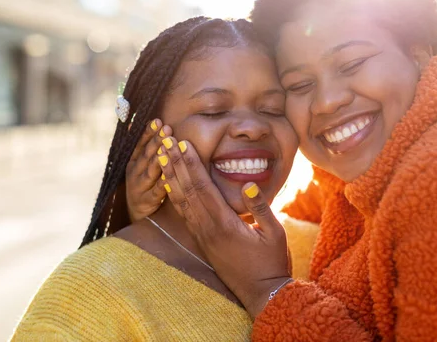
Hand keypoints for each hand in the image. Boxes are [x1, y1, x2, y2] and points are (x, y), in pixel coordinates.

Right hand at [124, 119, 171, 220]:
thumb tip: (134, 122)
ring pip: (150, 171)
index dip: (148, 132)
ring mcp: (139, 187)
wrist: (137, 214)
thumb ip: (142, 146)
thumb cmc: (143, 184)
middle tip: (167, 128)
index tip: (157, 120)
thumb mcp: (139, 165)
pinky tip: (169, 176)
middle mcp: (134, 172)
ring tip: (167, 147)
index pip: (141, 144)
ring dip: (159, 159)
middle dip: (157, 141)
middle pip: (147, 155)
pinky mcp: (147, 201)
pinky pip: (156, 192)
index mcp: (133, 162)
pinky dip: (162, 184)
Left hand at [158, 136, 290, 318]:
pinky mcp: (203, 241)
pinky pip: (185, 214)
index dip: (192, 164)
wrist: (261, 294)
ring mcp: (203, 236)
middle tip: (164, 142)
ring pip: (181, 201)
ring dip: (171, 177)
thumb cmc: (271, 263)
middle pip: (187, 190)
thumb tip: (249, 184)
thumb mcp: (275, 234)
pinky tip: (170, 185)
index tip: (183, 144)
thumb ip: (261, 209)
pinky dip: (175, 196)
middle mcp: (208, 228)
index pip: (203, 187)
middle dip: (176, 164)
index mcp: (224, 224)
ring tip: (162, 157)